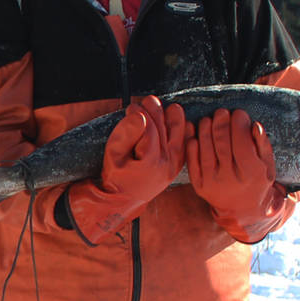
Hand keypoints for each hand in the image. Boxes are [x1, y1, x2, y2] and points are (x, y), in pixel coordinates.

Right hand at [65, 95, 188, 241]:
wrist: (122, 200)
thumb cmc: (115, 176)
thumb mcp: (113, 155)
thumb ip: (125, 134)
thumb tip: (138, 115)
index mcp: (151, 162)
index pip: (150, 131)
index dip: (142, 115)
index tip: (132, 105)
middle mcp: (166, 165)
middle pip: (164, 132)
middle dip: (157, 113)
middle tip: (149, 100)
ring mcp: (173, 167)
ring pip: (178, 138)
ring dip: (175, 121)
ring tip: (171, 107)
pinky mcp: (176, 167)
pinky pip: (184, 147)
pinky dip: (185, 134)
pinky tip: (185, 123)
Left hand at [187, 108, 287, 240]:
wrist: (241, 208)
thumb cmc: (257, 180)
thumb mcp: (267, 165)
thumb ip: (262, 145)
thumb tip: (254, 125)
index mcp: (251, 173)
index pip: (241, 143)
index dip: (238, 125)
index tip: (238, 112)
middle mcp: (230, 178)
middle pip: (222, 144)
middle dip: (221, 123)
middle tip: (221, 112)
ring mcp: (212, 182)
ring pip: (205, 149)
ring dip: (205, 130)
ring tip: (208, 119)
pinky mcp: (198, 185)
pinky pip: (192, 161)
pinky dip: (192, 144)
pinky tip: (195, 132)